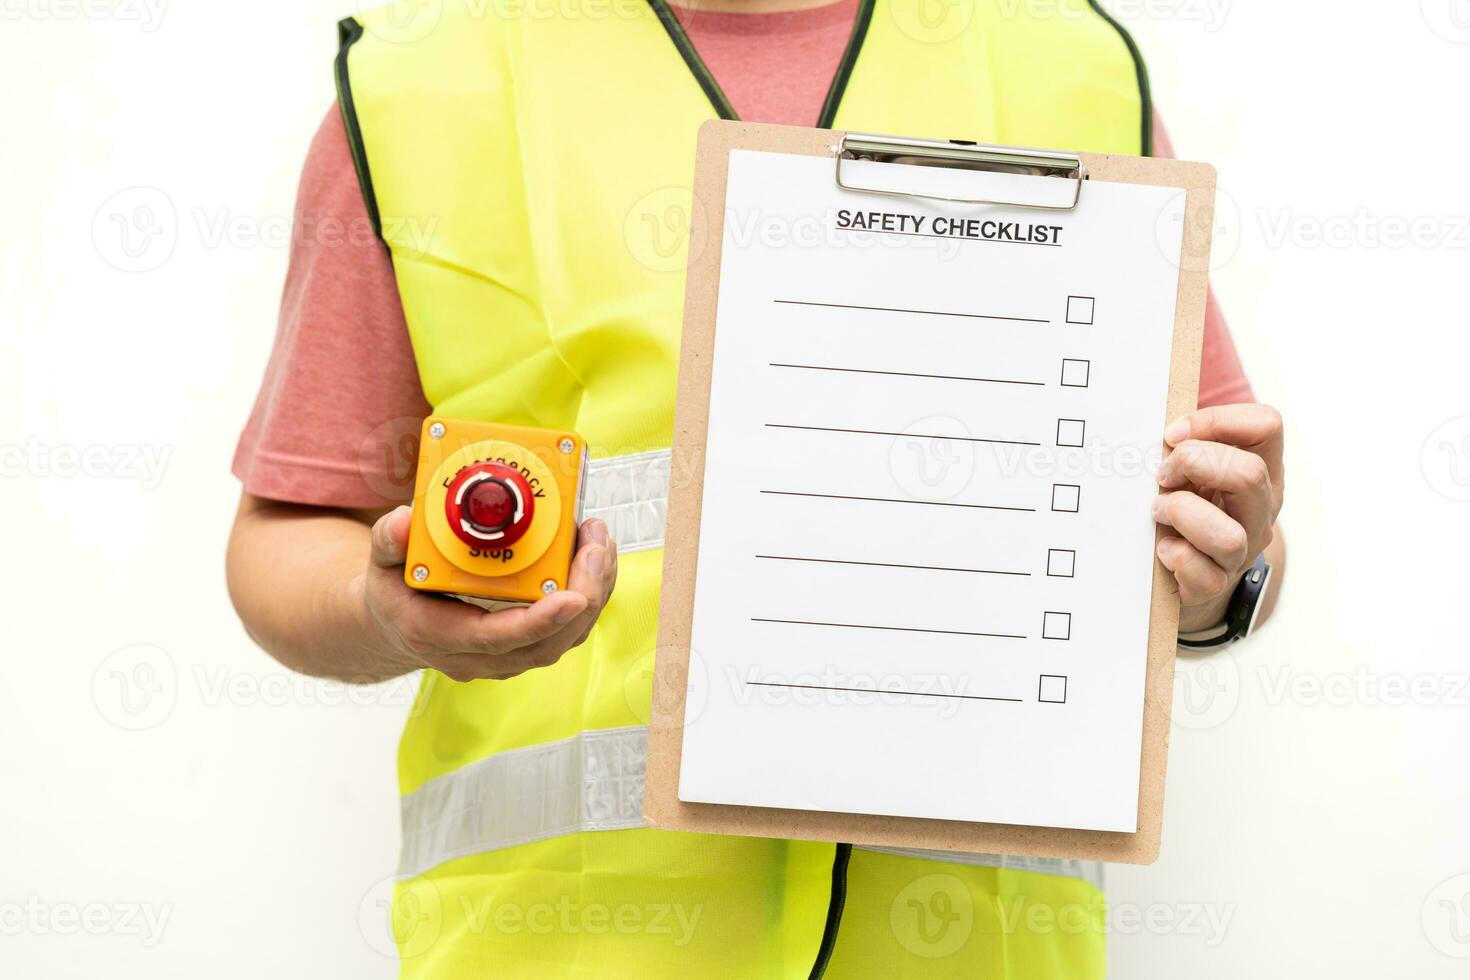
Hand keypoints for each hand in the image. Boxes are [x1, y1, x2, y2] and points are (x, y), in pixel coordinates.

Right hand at [358, 507, 617, 681]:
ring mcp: (503, 657)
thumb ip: (389, 540)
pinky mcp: (523, 646)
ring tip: (602, 545)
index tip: (574, 597)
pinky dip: (588, 596)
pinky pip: (566, 631)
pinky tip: (596, 559)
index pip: (497, 638)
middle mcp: (476, 655)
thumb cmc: (395, 593)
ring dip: (592, 594)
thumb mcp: (381, 564)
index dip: (540, 620)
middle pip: (544, 643)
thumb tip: (403, 519)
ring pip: (562, 639)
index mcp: (439, 634)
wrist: (398, 626)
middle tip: (598, 548)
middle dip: (583, 597)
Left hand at [1153, 404, 1282, 632]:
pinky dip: (1175, 555)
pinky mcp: (1215, 584)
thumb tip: (1165, 432)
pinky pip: (1201, 573)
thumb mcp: (1197, 473)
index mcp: (1262, 471)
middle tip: (1163, 475)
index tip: (1174, 435)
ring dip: (1181, 514)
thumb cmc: (1190, 510)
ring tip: (1159, 511)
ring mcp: (1243, 551)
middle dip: (1193, 464)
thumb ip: (1188, 447)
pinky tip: (1163, 547)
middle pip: (1250, 473)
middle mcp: (1261, 510)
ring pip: (1227, 535)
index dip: (1217, 421)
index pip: (1267, 425)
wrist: (1193, 577)